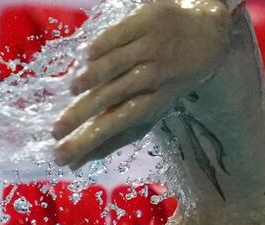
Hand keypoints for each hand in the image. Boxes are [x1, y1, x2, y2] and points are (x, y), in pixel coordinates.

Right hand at [52, 0, 231, 168]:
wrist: (210, 35)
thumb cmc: (170, 80)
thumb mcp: (151, 110)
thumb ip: (116, 135)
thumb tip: (78, 164)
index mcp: (154, 102)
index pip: (119, 125)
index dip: (91, 140)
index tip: (64, 156)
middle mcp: (154, 76)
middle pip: (115, 97)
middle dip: (84, 116)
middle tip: (55, 132)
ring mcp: (152, 48)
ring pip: (119, 64)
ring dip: (95, 77)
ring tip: (72, 91)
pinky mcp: (148, 21)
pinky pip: (122, 34)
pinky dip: (105, 44)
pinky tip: (86, 54)